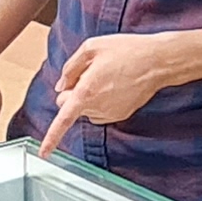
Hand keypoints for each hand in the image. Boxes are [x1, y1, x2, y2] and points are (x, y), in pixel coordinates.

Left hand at [35, 33, 180, 153]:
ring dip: (88, 96)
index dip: (51, 138)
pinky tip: (114, 82)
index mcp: (86, 92)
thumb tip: (61, 86)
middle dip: (70, 95)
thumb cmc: (127, 51)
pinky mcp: (121, 115)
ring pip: (86, 108)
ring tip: (105, 75)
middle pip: (69, 108)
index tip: (44, 153)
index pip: (63, 120)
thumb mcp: (91, 48)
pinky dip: (101, 99)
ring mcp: (110, 114)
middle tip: (85, 74)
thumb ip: (70, 68)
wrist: (158, 62)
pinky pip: (101, 109)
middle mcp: (97, 108)